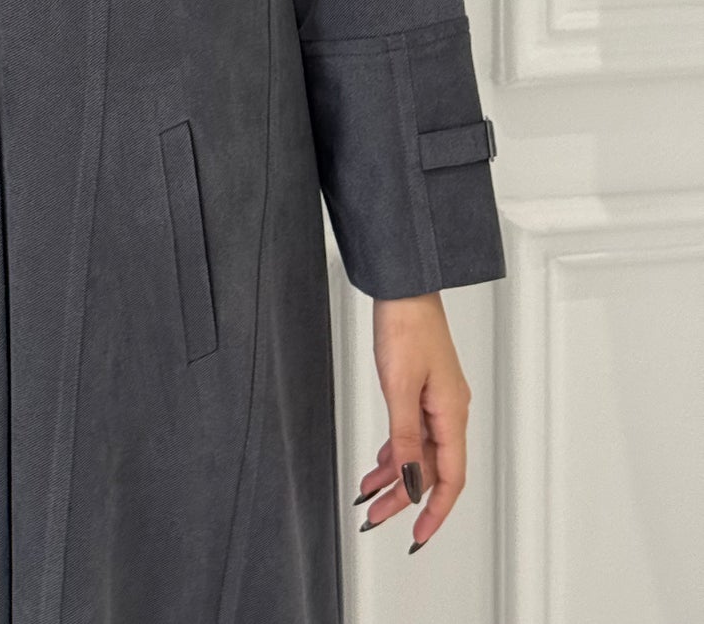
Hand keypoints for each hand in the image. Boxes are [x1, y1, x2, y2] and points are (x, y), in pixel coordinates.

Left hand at [355, 291, 471, 553]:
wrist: (404, 286)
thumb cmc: (407, 325)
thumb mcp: (399, 387)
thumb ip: (403, 437)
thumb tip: (409, 479)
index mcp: (451, 414)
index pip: (450, 477)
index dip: (435, 510)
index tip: (417, 534)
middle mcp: (449, 411)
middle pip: (430, 469)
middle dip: (404, 497)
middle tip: (377, 519)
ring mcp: (437, 400)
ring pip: (418, 452)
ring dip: (394, 476)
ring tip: (368, 497)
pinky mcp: (423, 388)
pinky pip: (411, 432)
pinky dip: (394, 451)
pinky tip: (378, 463)